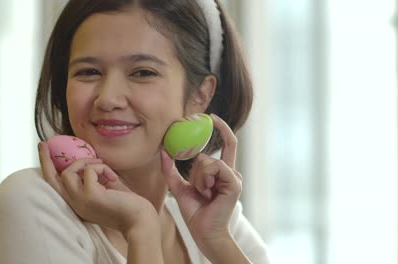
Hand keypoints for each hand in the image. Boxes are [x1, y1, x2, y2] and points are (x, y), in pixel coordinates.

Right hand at [38, 142, 158, 238]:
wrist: (140, 219)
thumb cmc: (126, 203)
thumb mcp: (105, 188)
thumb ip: (93, 179)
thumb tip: (88, 162)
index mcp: (77, 203)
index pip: (56, 187)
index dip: (47, 169)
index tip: (43, 151)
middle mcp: (74, 204)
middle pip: (51, 180)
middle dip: (45, 160)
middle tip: (43, 143)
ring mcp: (80, 200)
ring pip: (68, 172)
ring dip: (85, 162)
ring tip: (101, 165)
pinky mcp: (90, 195)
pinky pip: (89, 170)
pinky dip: (101, 167)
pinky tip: (113, 178)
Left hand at [160, 114, 242, 252]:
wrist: (204, 232)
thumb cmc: (195, 212)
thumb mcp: (180, 188)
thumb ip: (171, 170)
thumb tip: (163, 151)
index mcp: (221, 172)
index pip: (227, 143)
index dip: (220, 128)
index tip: (210, 117)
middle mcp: (230, 172)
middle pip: (209, 154)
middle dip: (195, 170)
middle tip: (197, 186)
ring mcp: (234, 177)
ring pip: (207, 160)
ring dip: (197, 177)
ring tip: (201, 194)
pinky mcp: (234, 183)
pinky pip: (213, 167)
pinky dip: (203, 179)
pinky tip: (206, 192)